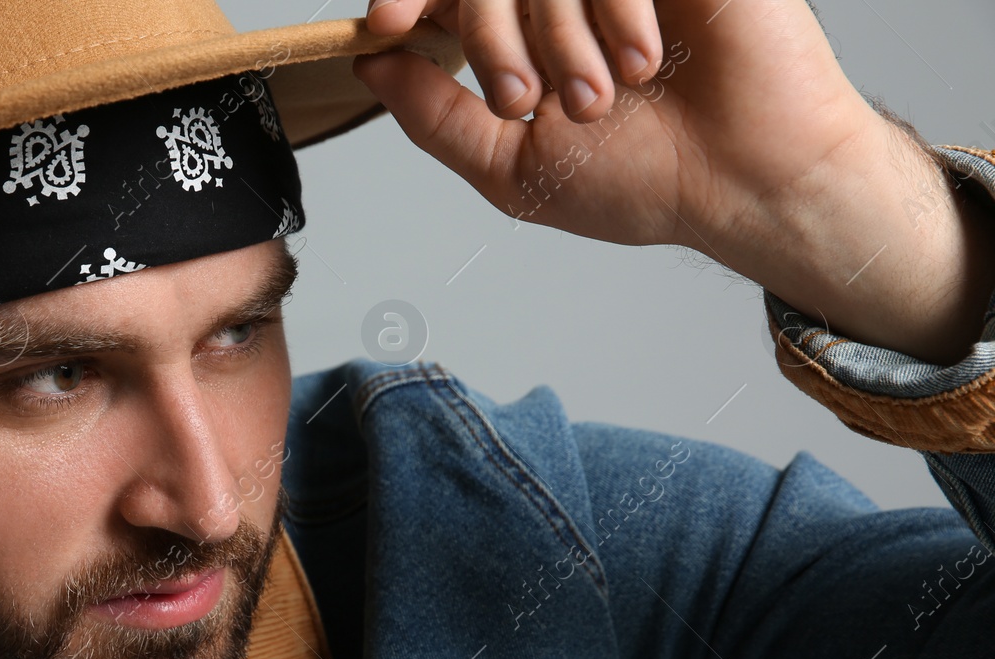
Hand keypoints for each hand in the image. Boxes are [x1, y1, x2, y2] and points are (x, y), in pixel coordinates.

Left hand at [354, 0, 994, 363]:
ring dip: (559, 34)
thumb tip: (368, 65)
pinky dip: (613, 5)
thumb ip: (435, 117)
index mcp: (520, 33)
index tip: (384, 24)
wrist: (748, 181)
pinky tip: (642, 59)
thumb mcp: (513, 168)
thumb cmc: (646, 181)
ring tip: (602, 97)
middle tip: (527, 102)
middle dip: (490, 34)